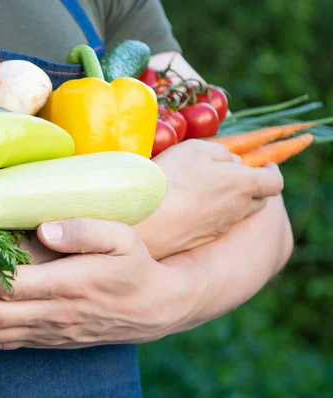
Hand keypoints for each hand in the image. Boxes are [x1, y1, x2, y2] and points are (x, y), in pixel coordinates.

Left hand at [0, 218, 199, 349]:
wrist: (154, 308)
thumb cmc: (135, 266)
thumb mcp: (121, 238)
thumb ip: (83, 230)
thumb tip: (44, 229)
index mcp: (66, 285)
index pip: (8, 284)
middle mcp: (53, 314)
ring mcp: (50, 332)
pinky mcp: (50, 341)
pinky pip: (7, 343)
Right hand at [134, 139, 283, 258]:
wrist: (142, 215)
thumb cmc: (170, 175)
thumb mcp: (196, 149)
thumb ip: (222, 153)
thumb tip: (233, 163)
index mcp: (243, 184)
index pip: (275, 182)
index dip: (271, 171)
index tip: (261, 165)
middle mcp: (238, 210)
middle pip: (259, 200)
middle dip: (252, 187)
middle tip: (231, 177)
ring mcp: (220, 228)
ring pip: (236, 214)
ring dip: (230, 203)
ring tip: (205, 192)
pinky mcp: (201, 240)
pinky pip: (215, 226)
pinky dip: (209, 216)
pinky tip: (187, 208)